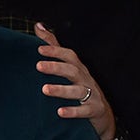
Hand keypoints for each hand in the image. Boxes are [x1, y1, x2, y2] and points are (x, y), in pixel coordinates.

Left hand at [34, 23, 115, 139]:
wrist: (101, 114)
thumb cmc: (80, 86)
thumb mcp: (68, 66)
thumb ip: (53, 46)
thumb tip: (38, 26)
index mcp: (78, 68)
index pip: (69, 56)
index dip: (55, 51)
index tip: (39, 49)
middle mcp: (85, 79)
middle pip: (72, 70)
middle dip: (56, 67)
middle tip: (38, 66)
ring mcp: (92, 94)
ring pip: (78, 90)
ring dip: (61, 90)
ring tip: (44, 89)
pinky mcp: (94, 110)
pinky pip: (84, 111)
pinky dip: (73, 111)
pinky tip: (59, 112)